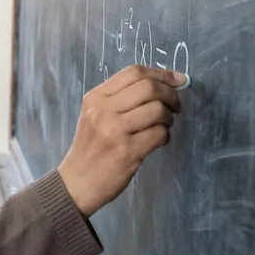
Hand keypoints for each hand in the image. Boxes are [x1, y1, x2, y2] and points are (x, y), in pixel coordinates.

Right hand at [57, 66, 183, 216]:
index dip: (161, 73)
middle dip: (170, 94)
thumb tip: (161, 85)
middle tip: (175, 106)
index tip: (178, 79)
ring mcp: (115, 130)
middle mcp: (103, 110)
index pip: (133, 72)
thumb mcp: (95, 115)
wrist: (76, 182)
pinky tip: (158, 141)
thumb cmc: (91, 147)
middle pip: (148, 88)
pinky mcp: (127, 151)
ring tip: (163, 125)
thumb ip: (120, 99)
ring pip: (157, 110)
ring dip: (168, 117)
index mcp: (95, 97)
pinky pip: (159, 134)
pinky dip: (165, 136)